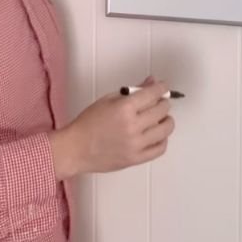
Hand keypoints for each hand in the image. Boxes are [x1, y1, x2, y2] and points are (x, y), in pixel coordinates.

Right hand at [49, 76, 175, 179]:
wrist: (75, 149)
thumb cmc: (88, 123)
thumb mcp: (108, 99)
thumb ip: (133, 90)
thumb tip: (152, 81)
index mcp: (124, 108)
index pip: (154, 93)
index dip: (162, 88)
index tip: (163, 87)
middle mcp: (132, 126)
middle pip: (162, 110)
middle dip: (163, 102)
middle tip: (159, 102)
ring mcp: (135, 144)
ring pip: (166, 129)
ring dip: (166, 120)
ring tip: (160, 118)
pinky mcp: (136, 159)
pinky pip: (160, 148)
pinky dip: (162, 139)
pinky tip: (156, 135)